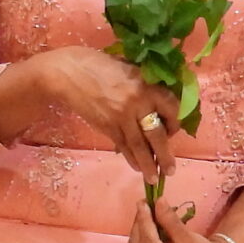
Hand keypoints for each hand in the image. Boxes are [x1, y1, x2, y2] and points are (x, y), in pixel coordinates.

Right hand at [15, 46, 180, 181]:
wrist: (68, 72)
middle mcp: (137, 104)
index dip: (174, 122)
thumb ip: (144, 85)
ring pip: (139, 146)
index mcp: (146, 85)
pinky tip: (137, 167)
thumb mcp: (129, 68)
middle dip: (165, 154)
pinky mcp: (106, 126)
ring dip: (149, 164)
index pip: (171, 108)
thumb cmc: (99, 64)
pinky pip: (122, 146)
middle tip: (170, 170)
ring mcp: (120, 118)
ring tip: (154, 178)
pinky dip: (131, 158)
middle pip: (157, 134)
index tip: (172, 129)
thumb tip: (158, 103)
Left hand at [126, 195, 243, 242]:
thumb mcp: (189, 239)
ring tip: (146, 209)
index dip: (145, 223)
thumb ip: (170, 221)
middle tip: (144, 202)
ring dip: (140, 227)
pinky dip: (143, 234)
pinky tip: (147, 221)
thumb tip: (158, 201)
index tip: (143, 203)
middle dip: (141, 223)